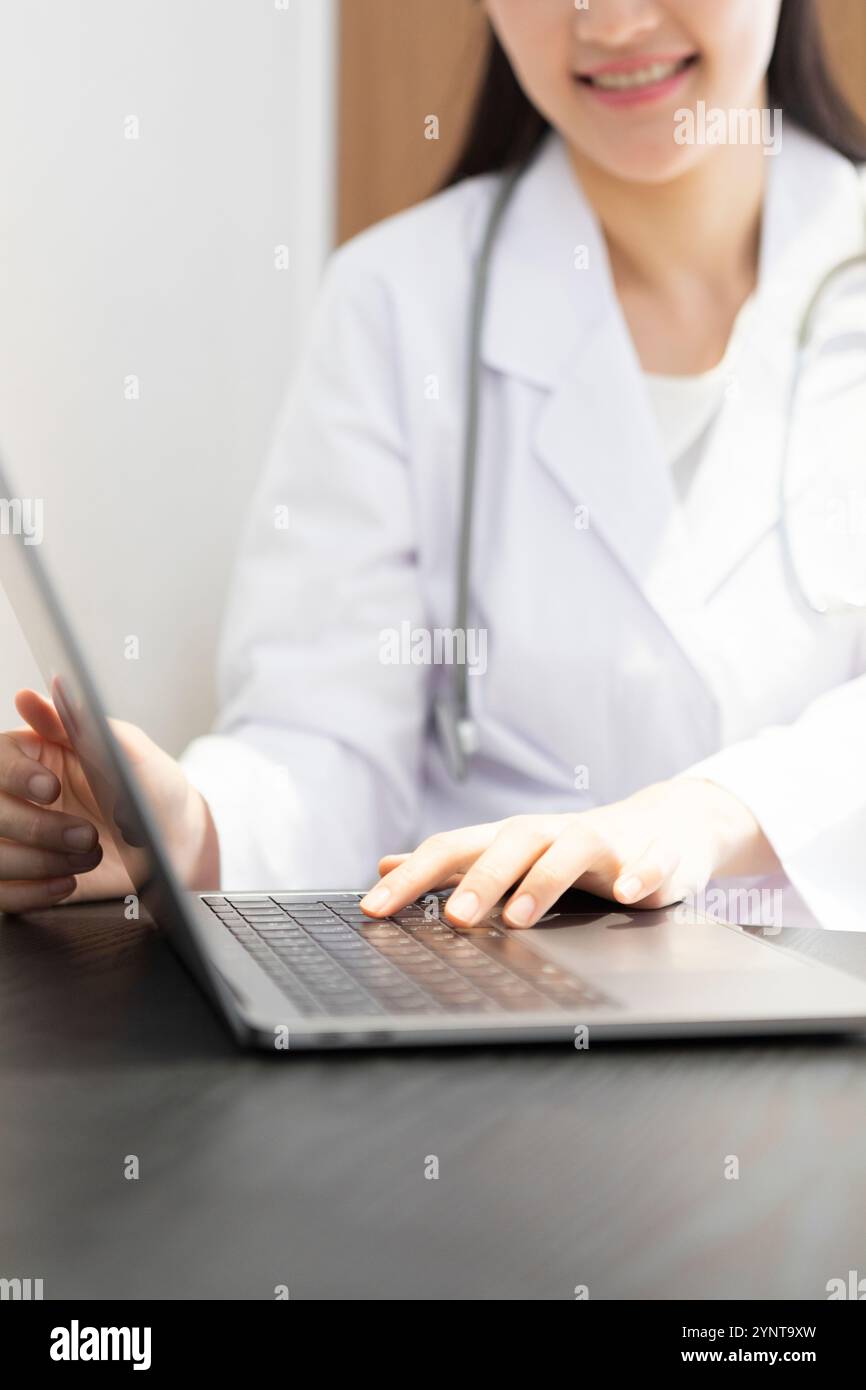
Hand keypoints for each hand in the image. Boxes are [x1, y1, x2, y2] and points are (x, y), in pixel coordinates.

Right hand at [0, 688, 218, 912]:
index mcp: (33, 754)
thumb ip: (90, 722)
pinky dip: (32, 893)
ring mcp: (14, 839)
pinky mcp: (19, 879)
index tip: (52, 788)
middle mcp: (15, 795)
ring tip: (88, 855)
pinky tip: (68, 882)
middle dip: (38, 828)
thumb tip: (55, 686)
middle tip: (86, 834)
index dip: (16, 774)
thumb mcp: (133, 752)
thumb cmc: (154, 789)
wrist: (173, 846)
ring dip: (39, 862)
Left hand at [360, 779, 777, 927]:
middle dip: (480, 879)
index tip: (373, 909)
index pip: (453, 849)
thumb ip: (452, 863)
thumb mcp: (510, 852)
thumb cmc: (576, 847)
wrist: (668, 821)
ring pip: (573, 848)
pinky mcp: (654, 855)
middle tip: (452, 919)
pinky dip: (642, 873)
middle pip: (511, 842)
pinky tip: (629, 893)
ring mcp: (606, 842)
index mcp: (513, 838)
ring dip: (544, 880)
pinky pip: (651, 861)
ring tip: (518, 918)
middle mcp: (554, 834)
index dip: (412, 878)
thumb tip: (385, 863)